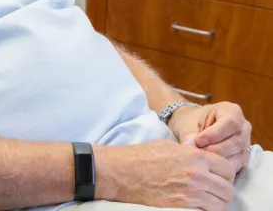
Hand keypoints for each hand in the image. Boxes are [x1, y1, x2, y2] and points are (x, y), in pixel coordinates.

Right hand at [95, 139, 235, 210]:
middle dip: (222, 190)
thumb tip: (201, 153)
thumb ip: (190, 151)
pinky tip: (196, 206)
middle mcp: (197, 176)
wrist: (121, 172)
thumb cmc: (141, 156)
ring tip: (205, 200)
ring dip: (215, 203)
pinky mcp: (182, 208)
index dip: (224, 173)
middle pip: (228, 189)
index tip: (217, 176)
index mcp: (195, 157)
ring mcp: (190, 194)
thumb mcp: (168, 146)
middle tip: (213, 190)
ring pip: (220, 205)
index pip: (228, 169)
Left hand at [169, 102, 252, 175]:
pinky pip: (237, 164)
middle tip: (198, 153)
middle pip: (236, 141)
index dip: (214, 134)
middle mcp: (243, 126)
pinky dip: (222, 166)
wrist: (193, 126)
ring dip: (219, 159)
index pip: (231, 123)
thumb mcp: (189, 124)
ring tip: (201, 158)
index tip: (198, 141)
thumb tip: (190, 148)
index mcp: (232, 111)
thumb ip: (191, 135)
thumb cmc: (192, 121)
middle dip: (215, 149)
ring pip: (238, 155)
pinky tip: (209, 165)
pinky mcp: (243, 156)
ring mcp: (246, 142)